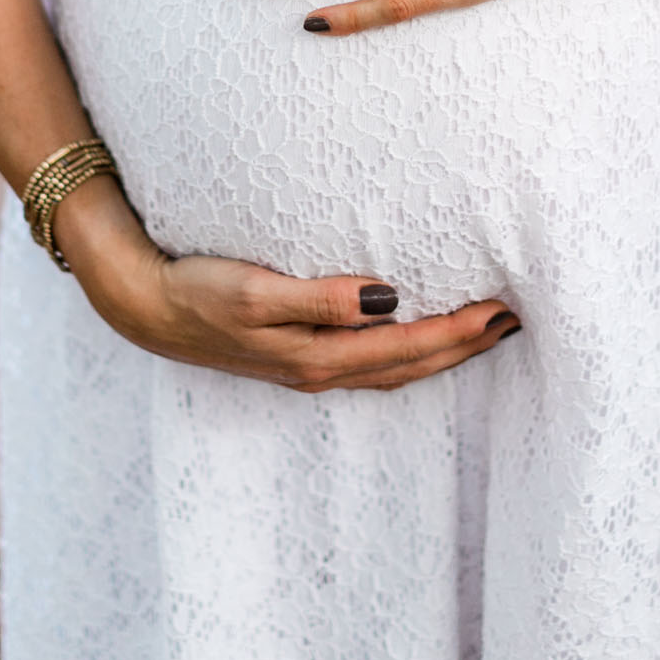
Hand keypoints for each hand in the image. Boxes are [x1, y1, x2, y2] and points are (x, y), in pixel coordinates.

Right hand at [54, 175, 520, 391]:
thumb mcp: (256, 292)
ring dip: (441, 351)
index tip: (505, 310)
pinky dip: (406, 350)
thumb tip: (388, 298)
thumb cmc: (199, 290)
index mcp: (320, 357)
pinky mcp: (298, 352)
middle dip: (465, 346)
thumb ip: (321, 298)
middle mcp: (322, 368)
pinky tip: (413, 332)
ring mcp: (310, 365)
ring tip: (481, 327)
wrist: (144, 306)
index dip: (461, 333)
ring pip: (394, 367)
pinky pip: (371, 359)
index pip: (410, 348)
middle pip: (412, 365)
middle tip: (515, 318)